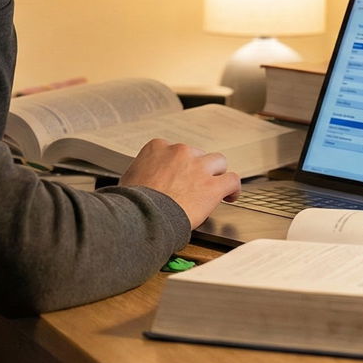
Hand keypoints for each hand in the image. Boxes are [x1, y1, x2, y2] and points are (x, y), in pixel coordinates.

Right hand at [118, 138, 240, 228]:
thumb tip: (139, 179)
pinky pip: (232, 180)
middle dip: (197, 169)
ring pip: (218, 162)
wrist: (142, 215)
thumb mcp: (129, 178)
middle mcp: (180, 152)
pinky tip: (230, 196)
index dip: (179, 164)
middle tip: (194, 184)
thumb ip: (141, 171)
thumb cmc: (133, 201)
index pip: (174, 150)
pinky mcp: (212, 186)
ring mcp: (198, 167)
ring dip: (216, 173)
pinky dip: (233, 188)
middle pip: (197, 155)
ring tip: (214, 186)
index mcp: (158, 147)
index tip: (179, 174)